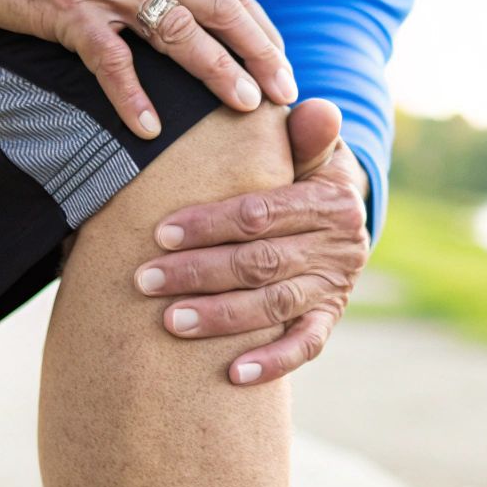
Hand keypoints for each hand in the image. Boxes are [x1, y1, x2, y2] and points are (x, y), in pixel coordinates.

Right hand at [0, 0, 295, 136]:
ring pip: (178, 28)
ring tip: (245, 103)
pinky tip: (151, 127)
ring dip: (217, 68)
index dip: (259, 26)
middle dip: (259, 50)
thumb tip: (194, 15)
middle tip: (284, 91)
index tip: (282, 62)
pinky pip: (110, 58)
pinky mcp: (65, 9)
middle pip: (219, 6)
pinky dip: (133, 95)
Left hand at [132, 99, 369, 383]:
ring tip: (170, 321)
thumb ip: (306, 134)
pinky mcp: (330, 318)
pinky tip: (234, 376)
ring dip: (221, 316)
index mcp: (331, 202)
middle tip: (145, 280)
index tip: (161, 231)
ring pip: (274, 307)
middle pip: (261, 263)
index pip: (262, 214)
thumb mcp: (310, 150)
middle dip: (199, 272)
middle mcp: (340, 247)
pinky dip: (273, 362)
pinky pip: (305, 346)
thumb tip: (317, 110)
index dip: (210, 224)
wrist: (341, 212)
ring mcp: (334, 287)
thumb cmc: (304, 173)